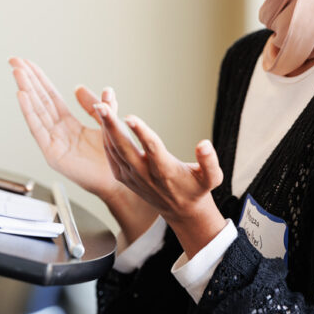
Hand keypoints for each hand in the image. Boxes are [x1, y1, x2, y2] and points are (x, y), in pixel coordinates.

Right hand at [10, 58, 156, 239]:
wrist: (117, 182)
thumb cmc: (111, 159)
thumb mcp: (107, 122)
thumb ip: (98, 105)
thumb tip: (81, 88)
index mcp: (68, 123)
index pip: (49, 96)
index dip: (38, 79)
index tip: (27, 64)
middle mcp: (57, 131)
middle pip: (39, 100)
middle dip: (27, 80)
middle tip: (15, 61)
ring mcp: (53, 142)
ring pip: (37, 111)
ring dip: (26, 91)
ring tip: (17, 73)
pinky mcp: (52, 153)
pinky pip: (38, 129)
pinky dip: (29, 112)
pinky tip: (22, 96)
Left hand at [94, 101, 225, 258]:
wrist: (180, 211)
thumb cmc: (196, 189)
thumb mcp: (212, 179)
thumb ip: (210, 162)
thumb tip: (204, 144)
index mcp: (166, 171)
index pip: (152, 149)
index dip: (141, 132)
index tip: (129, 117)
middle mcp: (144, 174)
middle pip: (124, 148)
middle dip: (111, 126)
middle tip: (101, 105)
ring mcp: (131, 176)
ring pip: (113, 148)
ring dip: (105, 126)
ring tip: (102, 103)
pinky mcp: (123, 176)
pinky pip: (110, 154)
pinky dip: (105, 135)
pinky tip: (104, 118)